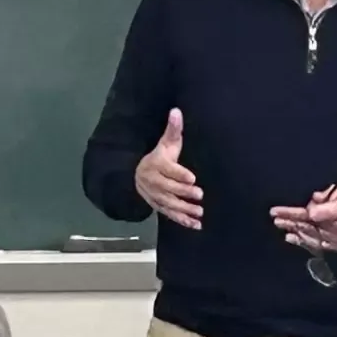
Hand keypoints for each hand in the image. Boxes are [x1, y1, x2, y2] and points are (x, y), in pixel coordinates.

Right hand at [135, 109, 202, 229]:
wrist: (136, 175)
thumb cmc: (158, 157)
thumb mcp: (165, 143)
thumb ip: (173, 129)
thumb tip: (176, 111)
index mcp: (156, 165)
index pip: (168, 170)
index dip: (179, 174)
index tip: (192, 178)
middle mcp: (153, 182)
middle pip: (168, 189)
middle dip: (183, 193)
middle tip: (200, 195)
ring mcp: (155, 196)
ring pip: (169, 204)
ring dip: (184, 209)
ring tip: (199, 212)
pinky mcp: (158, 206)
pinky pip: (169, 215)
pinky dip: (182, 221)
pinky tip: (196, 225)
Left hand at [271, 181, 336, 253]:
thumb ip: (326, 194)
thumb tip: (312, 202)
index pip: (312, 214)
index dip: (294, 213)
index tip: (278, 210)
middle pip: (309, 225)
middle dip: (290, 221)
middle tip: (274, 217)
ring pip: (311, 236)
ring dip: (294, 231)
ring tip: (280, 225)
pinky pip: (318, 245)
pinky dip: (304, 241)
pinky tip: (292, 238)